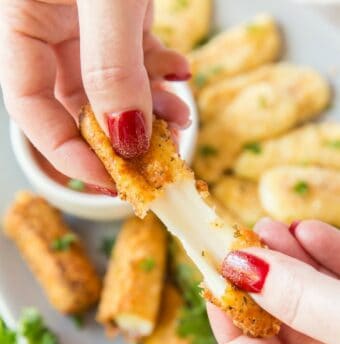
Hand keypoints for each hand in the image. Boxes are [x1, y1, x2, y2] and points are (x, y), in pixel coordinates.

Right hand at [0, 0, 189, 188]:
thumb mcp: (109, 0)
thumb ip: (111, 66)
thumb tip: (125, 136)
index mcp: (24, 19)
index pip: (30, 105)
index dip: (66, 151)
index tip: (110, 178)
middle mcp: (52, 28)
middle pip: (78, 106)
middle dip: (121, 137)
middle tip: (156, 158)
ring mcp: (88, 26)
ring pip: (115, 90)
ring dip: (150, 110)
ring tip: (180, 116)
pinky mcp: (121, 19)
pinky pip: (138, 60)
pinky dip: (161, 75)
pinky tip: (181, 73)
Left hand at [208, 219, 339, 343]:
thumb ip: (304, 303)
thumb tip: (242, 268)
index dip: (231, 325)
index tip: (213, 282)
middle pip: (288, 326)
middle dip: (261, 278)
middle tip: (240, 242)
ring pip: (316, 299)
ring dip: (292, 259)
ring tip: (271, 227)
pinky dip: (329, 255)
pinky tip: (310, 232)